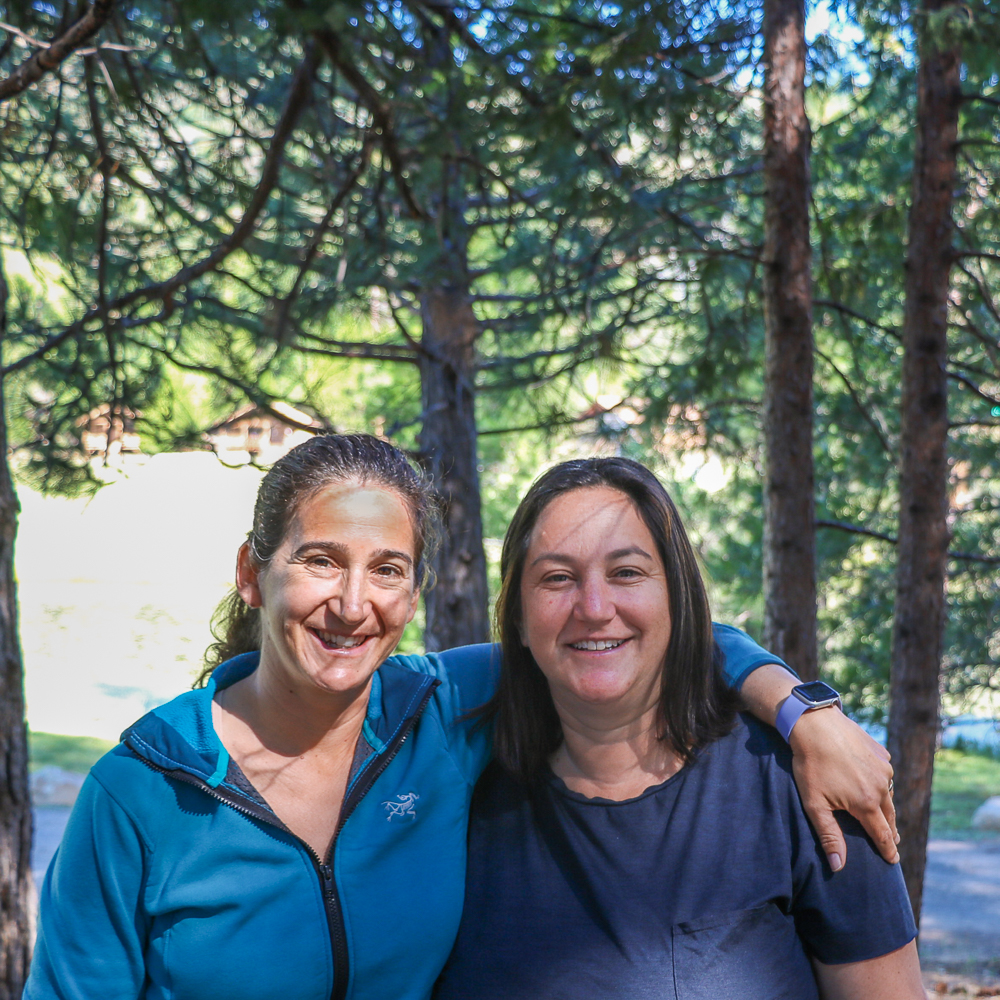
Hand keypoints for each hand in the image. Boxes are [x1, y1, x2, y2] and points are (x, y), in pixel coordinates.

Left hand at [789, 706, 897, 870]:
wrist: (815, 723)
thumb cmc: (811, 764)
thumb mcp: (814, 803)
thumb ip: (829, 836)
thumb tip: (838, 866)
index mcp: (867, 803)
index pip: (882, 835)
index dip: (888, 850)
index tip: (893, 861)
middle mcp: (881, 787)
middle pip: (889, 816)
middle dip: (890, 831)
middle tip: (892, 842)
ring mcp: (883, 768)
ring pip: (888, 794)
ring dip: (885, 806)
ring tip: (883, 815)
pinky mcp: (881, 752)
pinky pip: (884, 774)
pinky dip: (880, 782)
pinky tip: (873, 784)